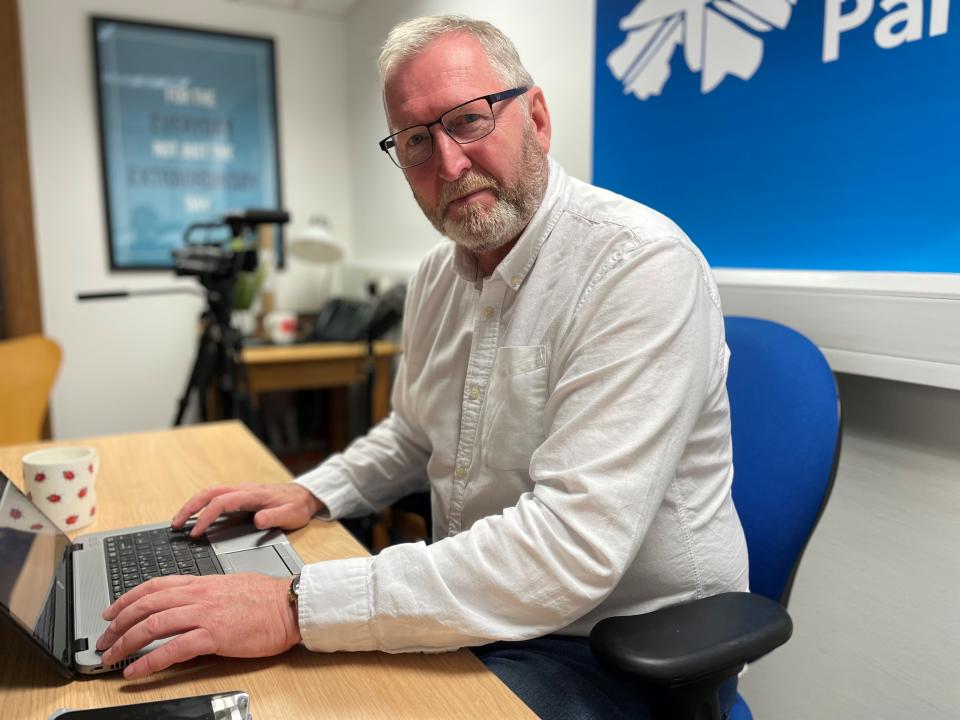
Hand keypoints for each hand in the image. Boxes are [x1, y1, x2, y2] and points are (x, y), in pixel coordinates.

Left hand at [96, 574, 299, 678]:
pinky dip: (149, 661)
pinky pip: (173, 648)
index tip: (111, 611)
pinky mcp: (214, 635)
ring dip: (126, 642)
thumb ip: (207, 592)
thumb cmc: (268, 598)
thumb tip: (190, 603)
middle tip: (103, 639)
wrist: (291, 605)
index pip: (155, 586)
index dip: (127, 598)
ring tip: (111, 657)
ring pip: (153, 624)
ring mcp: (205, 614)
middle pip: (147, 604)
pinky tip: (136, 671)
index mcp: (202, 583)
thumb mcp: (231, 585)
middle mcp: (199, 595)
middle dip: (118, 623)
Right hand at [172, 483, 323, 537]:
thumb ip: (275, 517)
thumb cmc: (297, 506)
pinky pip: (216, 497)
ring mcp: (241, 491)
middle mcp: (243, 490)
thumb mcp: (291, 515)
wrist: (305, 496)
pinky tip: (196, 517)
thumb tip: (258, 519)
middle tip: (175, 524)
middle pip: (209, 493)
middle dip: (189, 507)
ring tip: (179, 522)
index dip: (206, 517)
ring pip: (210, 493)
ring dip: (193, 505)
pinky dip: (202, 505)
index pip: (221, 502)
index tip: (195, 532)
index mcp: (252, 494)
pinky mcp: (240, 496)